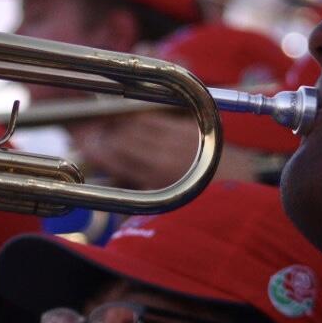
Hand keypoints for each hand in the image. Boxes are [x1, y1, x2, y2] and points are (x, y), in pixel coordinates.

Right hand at [69, 111, 200, 191]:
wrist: (238, 181)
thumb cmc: (203, 199)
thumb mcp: (167, 204)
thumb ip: (138, 196)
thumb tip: (112, 186)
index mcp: (157, 178)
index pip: (116, 159)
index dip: (96, 150)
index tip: (83, 146)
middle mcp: (164, 154)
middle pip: (123, 138)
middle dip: (101, 135)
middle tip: (86, 134)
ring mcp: (175, 137)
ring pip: (136, 125)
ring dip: (116, 124)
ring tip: (103, 127)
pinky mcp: (184, 126)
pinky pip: (153, 118)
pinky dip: (137, 119)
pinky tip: (128, 121)